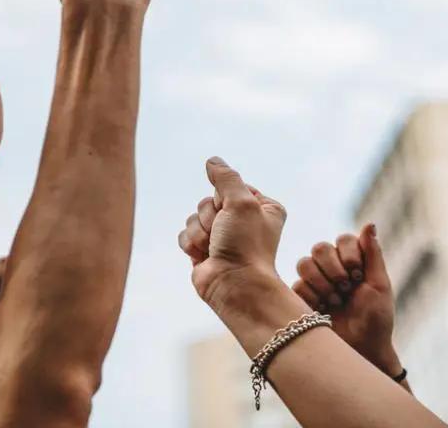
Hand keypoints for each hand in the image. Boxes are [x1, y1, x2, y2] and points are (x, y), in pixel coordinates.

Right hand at [178, 157, 287, 313]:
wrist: (234, 286)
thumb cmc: (246, 245)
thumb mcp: (241, 201)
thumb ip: (226, 178)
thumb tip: (212, 161)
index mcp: (262, 208)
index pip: (232, 186)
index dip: (226, 198)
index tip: (236, 214)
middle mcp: (243, 221)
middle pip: (209, 200)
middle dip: (210, 216)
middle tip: (223, 233)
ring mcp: (222, 237)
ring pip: (194, 216)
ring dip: (200, 231)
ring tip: (214, 247)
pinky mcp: (204, 251)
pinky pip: (185, 234)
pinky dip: (191, 244)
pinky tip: (204, 256)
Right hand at [292, 224, 400, 375]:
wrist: (362, 350)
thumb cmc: (376, 319)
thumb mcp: (380, 285)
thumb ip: (373, 253)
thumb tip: (370, 223)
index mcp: (352, 262)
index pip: (342, 239)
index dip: (348, 254)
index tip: (358, 274)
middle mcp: (332, 269)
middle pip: (320, 248)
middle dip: (333, 268)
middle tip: (346, 288)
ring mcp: (315, 283)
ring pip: (304, 263)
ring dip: (322, 282)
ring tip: (335, 301)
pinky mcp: (302, 299)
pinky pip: (297, 286)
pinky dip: (312, 297)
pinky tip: (323, 311)